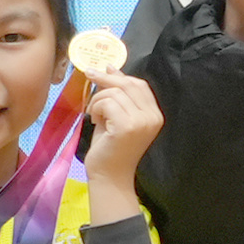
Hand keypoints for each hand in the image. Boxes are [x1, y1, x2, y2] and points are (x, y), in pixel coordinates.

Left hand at [81, 70, 165, 206]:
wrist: (109, 176)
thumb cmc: (111, 148)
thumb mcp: (116, 116)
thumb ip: (117, 94)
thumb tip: (111, 67)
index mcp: (154, 115)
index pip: (139, 85)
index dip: (120, 75)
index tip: (102, 70)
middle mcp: (152, 117)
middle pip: (128, 84)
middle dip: (106, 79)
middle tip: (89, 75)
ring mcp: (141, 122)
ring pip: (114, 93)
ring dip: (97, 100)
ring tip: (94, 114)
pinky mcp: (127, 126)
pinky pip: (107, 103)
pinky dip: (96, 108)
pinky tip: (95, 120)